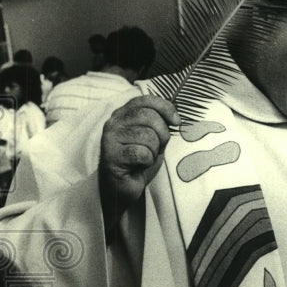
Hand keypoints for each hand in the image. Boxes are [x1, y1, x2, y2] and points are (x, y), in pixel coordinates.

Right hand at [99, 95, 178, 230]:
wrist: (124, 186)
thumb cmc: (139, 161)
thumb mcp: (153, 137)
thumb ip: (159, 123)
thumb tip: (174, 115)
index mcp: (124, 113)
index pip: (146, 100)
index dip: (166, 108)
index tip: (176, 122)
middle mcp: (114, 122)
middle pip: (149, 116)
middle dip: (162, 134)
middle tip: (158, 148)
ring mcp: (109, 138)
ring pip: (147, 136)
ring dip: (154, 151)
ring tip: (145, 158)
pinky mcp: (110, 155)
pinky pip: (141, 153)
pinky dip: (147, 162)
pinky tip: (138, 166)